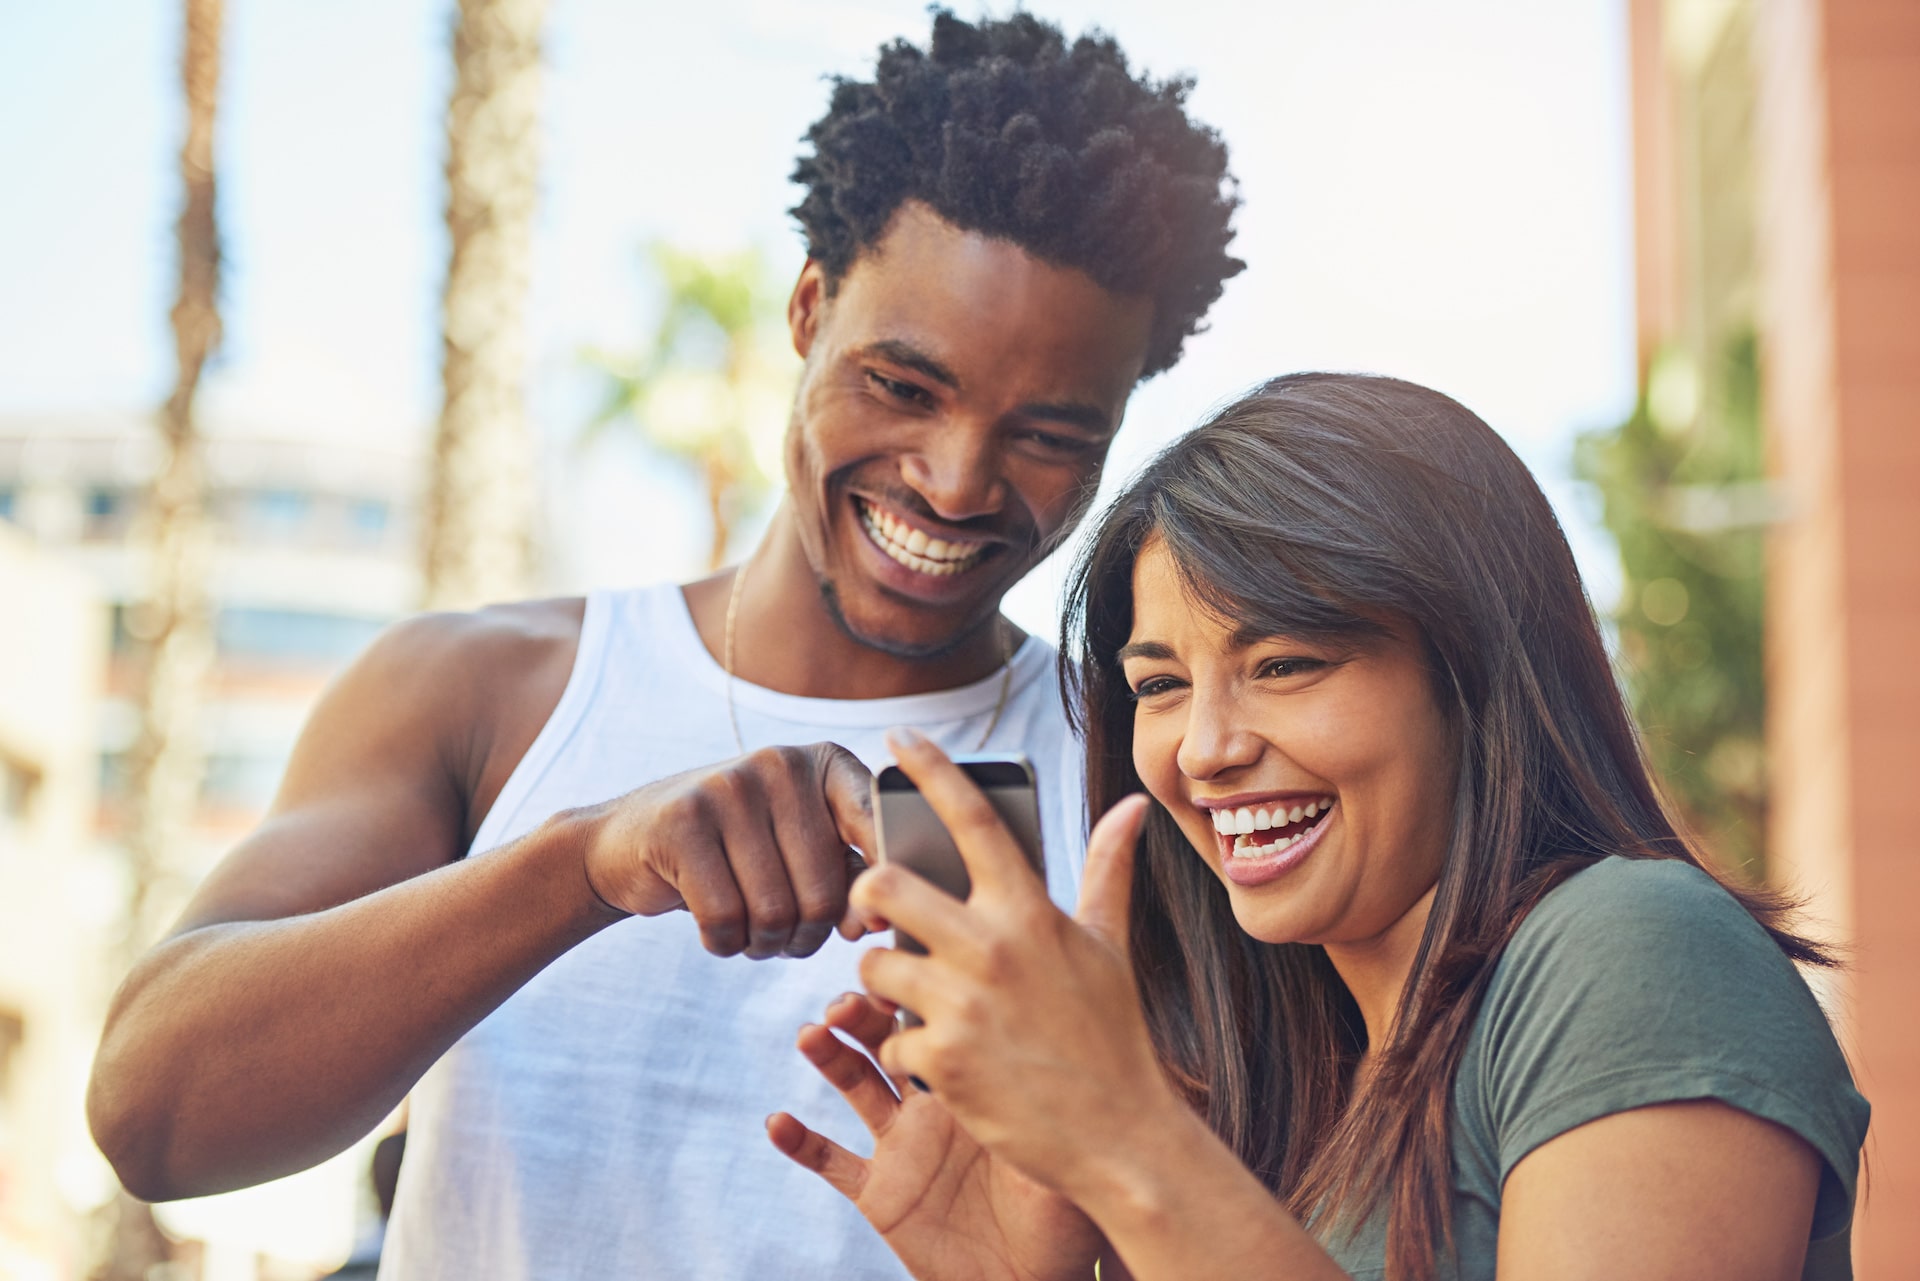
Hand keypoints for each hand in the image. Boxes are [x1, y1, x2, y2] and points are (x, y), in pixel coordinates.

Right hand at [577, 743, 875, 958]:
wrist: (629, 843)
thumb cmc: (735, 854)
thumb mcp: (797, 848)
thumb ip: (846, 874)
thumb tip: (872, 924)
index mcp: (824, 764)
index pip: (875, 825)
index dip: (881, 883)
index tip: (870, 923)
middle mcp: (780, 764)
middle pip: (823, 891)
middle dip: (807, 936)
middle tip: (787, 940)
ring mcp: (728, 787)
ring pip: (775, 911)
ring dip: (766, 945)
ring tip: (752, 934)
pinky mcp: (682, 821)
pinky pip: (725, 917)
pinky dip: (724, 943)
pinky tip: (717, 932)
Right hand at [768, 993, 1102, 1280]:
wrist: (1037, 1280)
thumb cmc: (1068, 1215)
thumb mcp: (1072, 1145)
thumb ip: (1059, 1096)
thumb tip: (1078, 1036)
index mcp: (978, 1080)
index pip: (940, 1017)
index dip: (916, 987)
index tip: (906, 957)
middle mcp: (934, 1103)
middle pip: (888, 1037)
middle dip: (865, 1010)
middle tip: (851, 995)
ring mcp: (903, 1146)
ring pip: (855, 1084)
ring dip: (828, 1056)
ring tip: (813, 1033)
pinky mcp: (880, 1192)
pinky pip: (832, 1163)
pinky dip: (800, 1142)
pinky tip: (778, 1121)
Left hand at [851, 730, 1179, 1201]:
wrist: (1121, 1137)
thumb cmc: (1114, 1038)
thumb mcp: (1111, 948)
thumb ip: (1109, 871)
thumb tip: (1130, 806)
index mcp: (1031, 911)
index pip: (972, 820)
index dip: (930, 770)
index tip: (897, 737)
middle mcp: (992, 947)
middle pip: (885, 884)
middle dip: (868, 897)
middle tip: (877, 915)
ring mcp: (963, 1004)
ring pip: (873, 964)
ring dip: (883, 982)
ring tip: (919, 1000)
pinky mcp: (941, 1060)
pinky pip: (889, 1037)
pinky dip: (907, 1052)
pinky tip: (945, 1063)